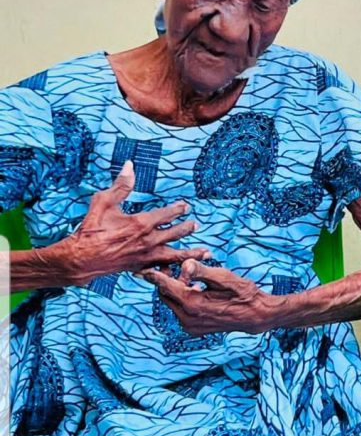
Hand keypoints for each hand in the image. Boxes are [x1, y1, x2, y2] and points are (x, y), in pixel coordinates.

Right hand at [53, 161, 209, 285]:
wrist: (80, 259)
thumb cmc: (91, 229)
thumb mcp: (104, 202)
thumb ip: (121, 185)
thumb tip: (130, 165)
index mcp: (141, 223)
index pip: (167, 214)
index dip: (178, 209)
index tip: (186, 206)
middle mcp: (147, 241)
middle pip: (175, 233)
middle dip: (186, 228)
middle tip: (195, 224)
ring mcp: (144, 256)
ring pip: (173, 255)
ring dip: (190, 252)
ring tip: (204, 253)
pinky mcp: (139, 267)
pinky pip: (161, 268)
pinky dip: (172, 269)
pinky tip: (180, 270)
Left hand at [140, 259, 280, 335]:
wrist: (255, 315)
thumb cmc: (243, 293)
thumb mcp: (225, 278)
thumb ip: (202, 271)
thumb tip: (185, 264)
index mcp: (193, 305)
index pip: (167, 288)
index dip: (155, 276)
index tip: (142, 268)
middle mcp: (188, 319)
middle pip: (167, 296)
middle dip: (166, 280)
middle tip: (169, 264)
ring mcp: (190, 326)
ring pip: (173, 303)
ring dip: (175, 289)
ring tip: (184, 274)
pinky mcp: (194, 329)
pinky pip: (180, 310)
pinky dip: (182, 298)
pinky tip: (193, 287)